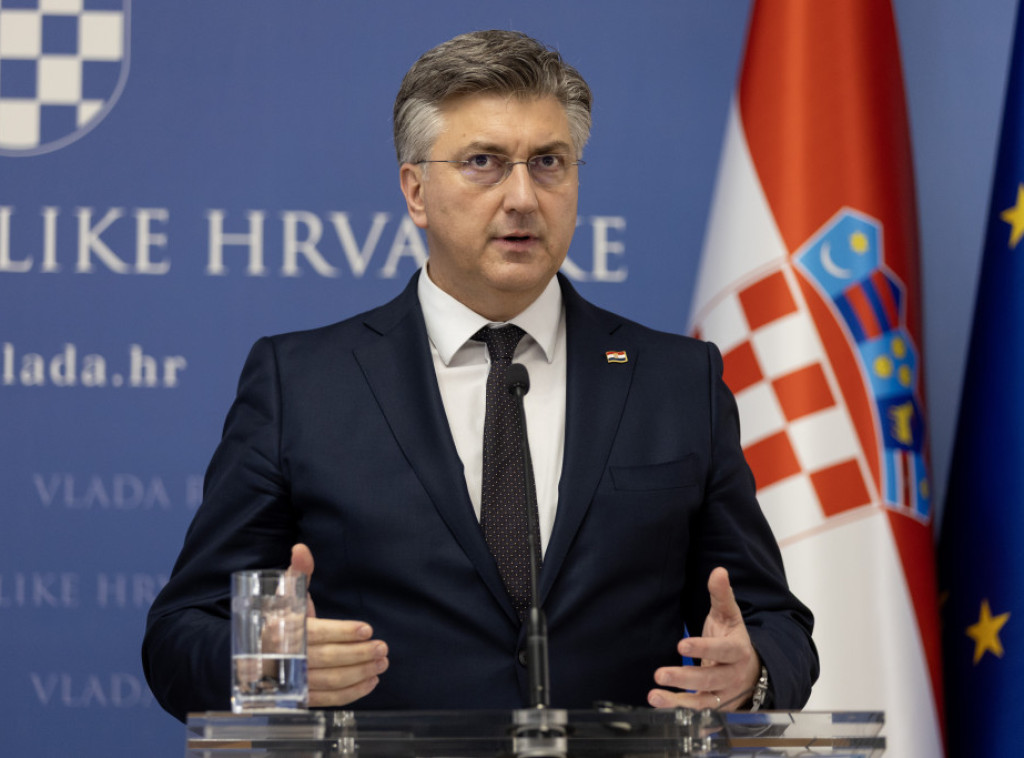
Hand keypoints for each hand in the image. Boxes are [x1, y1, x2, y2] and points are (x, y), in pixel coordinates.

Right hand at [289, 543, 388, 706]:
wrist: (259, 653)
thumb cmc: (282, 619)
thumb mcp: (289, 595)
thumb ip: (300, 573)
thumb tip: (301, 548)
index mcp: (285, 630)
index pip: (318, 633)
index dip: (343, 632)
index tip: (367, 629)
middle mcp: (287, 658)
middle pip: (328, 659)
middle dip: (359, 654)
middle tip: (383, 648)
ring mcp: (294, 681)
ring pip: (330, 681)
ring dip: (360, 674)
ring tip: (382, 663)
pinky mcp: (301, 697)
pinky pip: (328, 699)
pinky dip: (352, 693)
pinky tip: (371, 681)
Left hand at [648, 567, 760, 710]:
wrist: (751, 668)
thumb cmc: (732, 638)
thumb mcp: (729, 616)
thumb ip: (722, 595)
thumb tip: (718, 570)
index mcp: (738, 650)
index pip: (722, 651)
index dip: (703, 648)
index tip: (681, 644)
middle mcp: (733, 676)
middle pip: (710, 679)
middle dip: (685, 677)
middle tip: (659, 674)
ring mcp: (726, 695)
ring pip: (705, 702)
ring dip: (679, 702)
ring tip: (654, 696)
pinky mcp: (718, 709)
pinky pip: (701, 715)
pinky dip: (684, 716)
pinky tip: (663, 711)